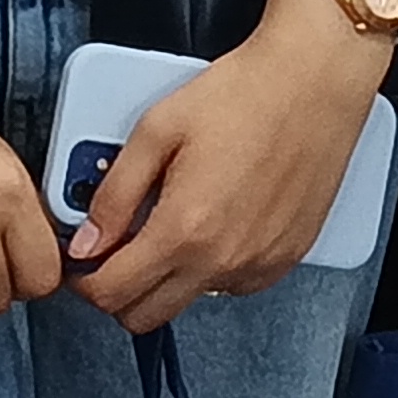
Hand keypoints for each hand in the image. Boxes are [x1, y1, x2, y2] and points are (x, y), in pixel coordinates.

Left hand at [65, 0, 387, 334]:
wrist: (314, 81)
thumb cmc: (245, 94)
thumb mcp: (157, 130)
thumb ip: (114, 194)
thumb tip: (87, 240)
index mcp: (184, 229)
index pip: (111, 293)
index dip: (83, 280)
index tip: (83, 259)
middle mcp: (223, 259)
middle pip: (145, 316)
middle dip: (119, 289)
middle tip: (118, 245)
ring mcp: (259, 264)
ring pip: (189, 301)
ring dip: (168, 276)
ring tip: (173, 219)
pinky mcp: (286, 257)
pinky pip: (232, 285)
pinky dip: (211, 266)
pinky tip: (214, 218)